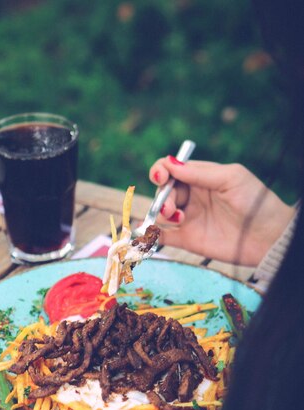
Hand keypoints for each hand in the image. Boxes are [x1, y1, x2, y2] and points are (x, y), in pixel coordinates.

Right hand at [149, 157, 294, 265]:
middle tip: (172, 208)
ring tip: (176, 218)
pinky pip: (164, 236)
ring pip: (162, 212)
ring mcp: (190, 219)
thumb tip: (169, 164)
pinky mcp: (189, 240)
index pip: (173, 170)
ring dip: (161, 213)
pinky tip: (147, 232)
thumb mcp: (230, 178)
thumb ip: (199, 172)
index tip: (160, 177)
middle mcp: (193, 197)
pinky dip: (151, 234)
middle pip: (164, 192)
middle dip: (162, 197)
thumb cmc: (255, 202)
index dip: (161, 171)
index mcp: (202, 178)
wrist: (268, 237)